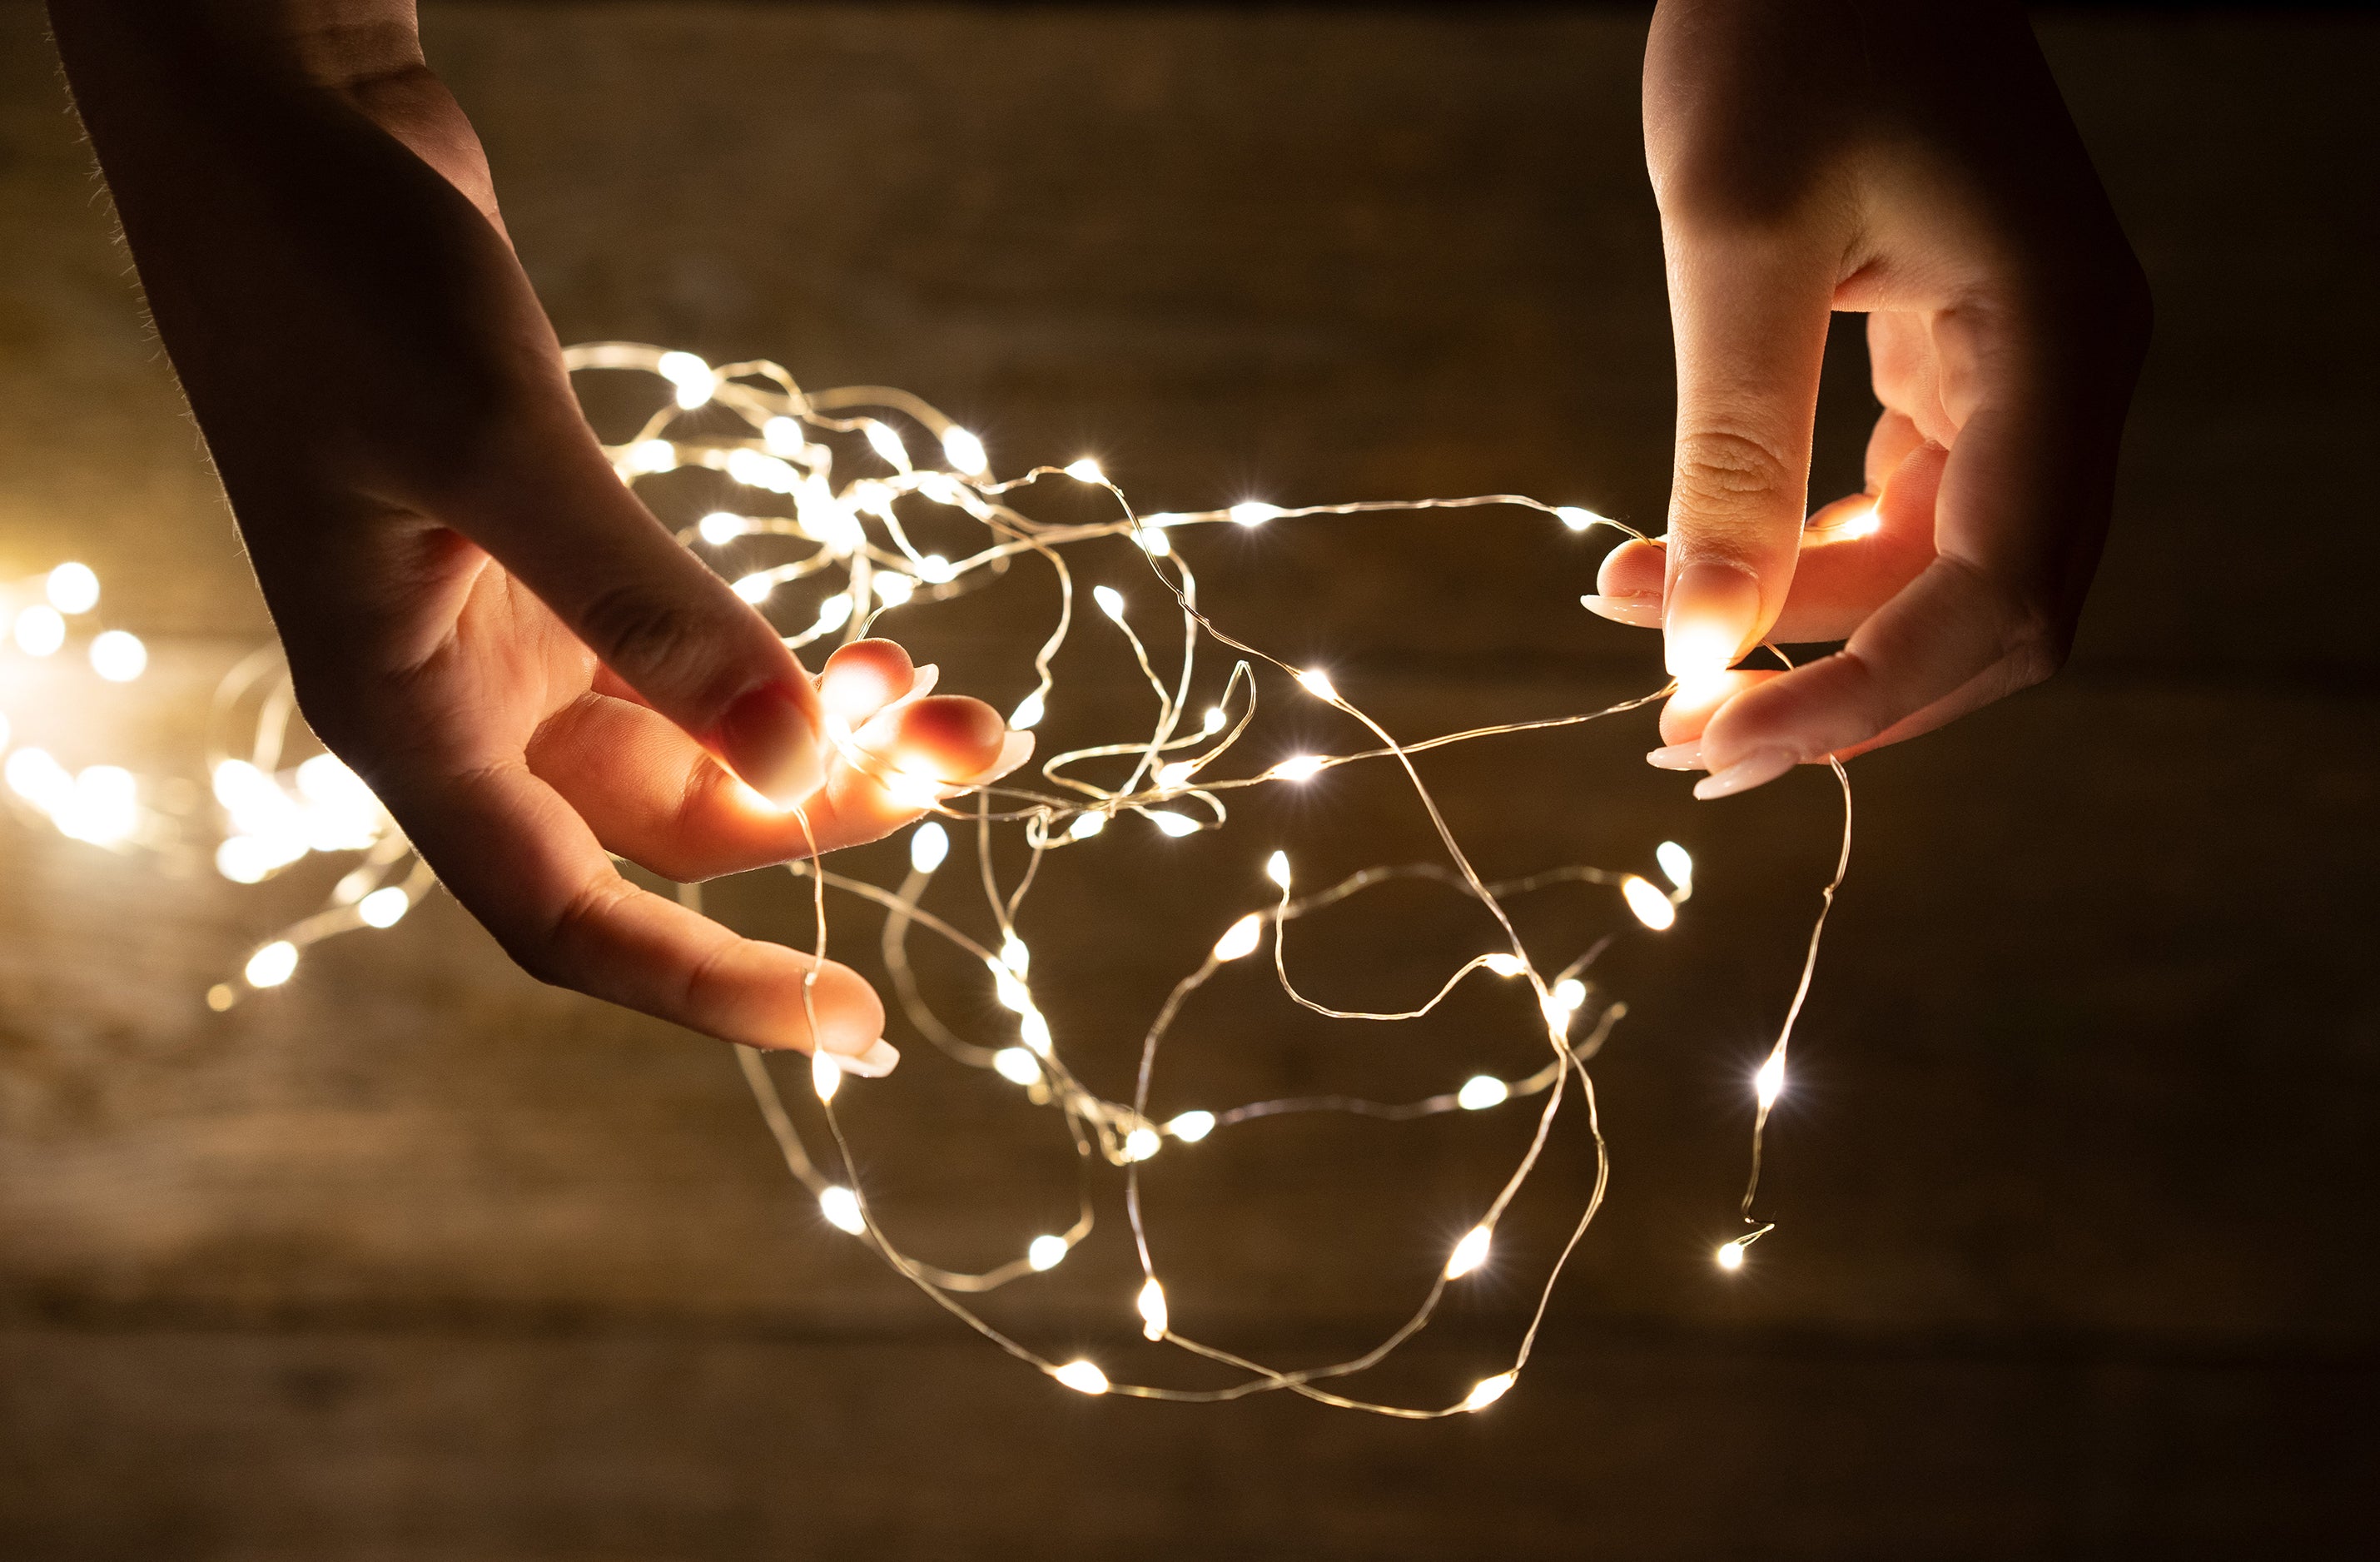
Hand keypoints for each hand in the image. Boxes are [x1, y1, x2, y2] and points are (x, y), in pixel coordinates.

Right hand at [52, 1, 1022, 1064]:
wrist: (284, 130)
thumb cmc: (339, 281)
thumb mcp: (498, 449)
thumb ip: (649, 613)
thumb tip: (803, 759)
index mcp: (408, 720)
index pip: (570, 922)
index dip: (710, 990)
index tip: (853, 1028)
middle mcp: (461, 701)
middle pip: (670, 828)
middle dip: (826, 810)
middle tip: (976, 750)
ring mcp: (506, 630)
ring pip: (697, 743)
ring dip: (827, 733)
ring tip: (956, 697)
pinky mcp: (549, 556)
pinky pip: (690, 658)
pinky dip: (780, 664)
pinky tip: (868, 646)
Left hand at [1588, 0, 2149, 796]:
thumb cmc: (1787, 28)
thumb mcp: (1737, 237)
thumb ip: (1733, 450)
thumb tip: (1706, 646)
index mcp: (2057, 344)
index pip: (1994, 596)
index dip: (1863, 698)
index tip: (1715, 742)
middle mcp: (2069, 374)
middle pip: (1990, 614)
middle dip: (1839, 689)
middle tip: (1679, 738)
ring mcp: (2024, 369)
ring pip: (1941, 571)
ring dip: (1806, 626)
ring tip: (1645, 625)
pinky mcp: (1959, 358)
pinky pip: (1908, 508)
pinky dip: (1811, 558)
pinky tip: (1702, 566)